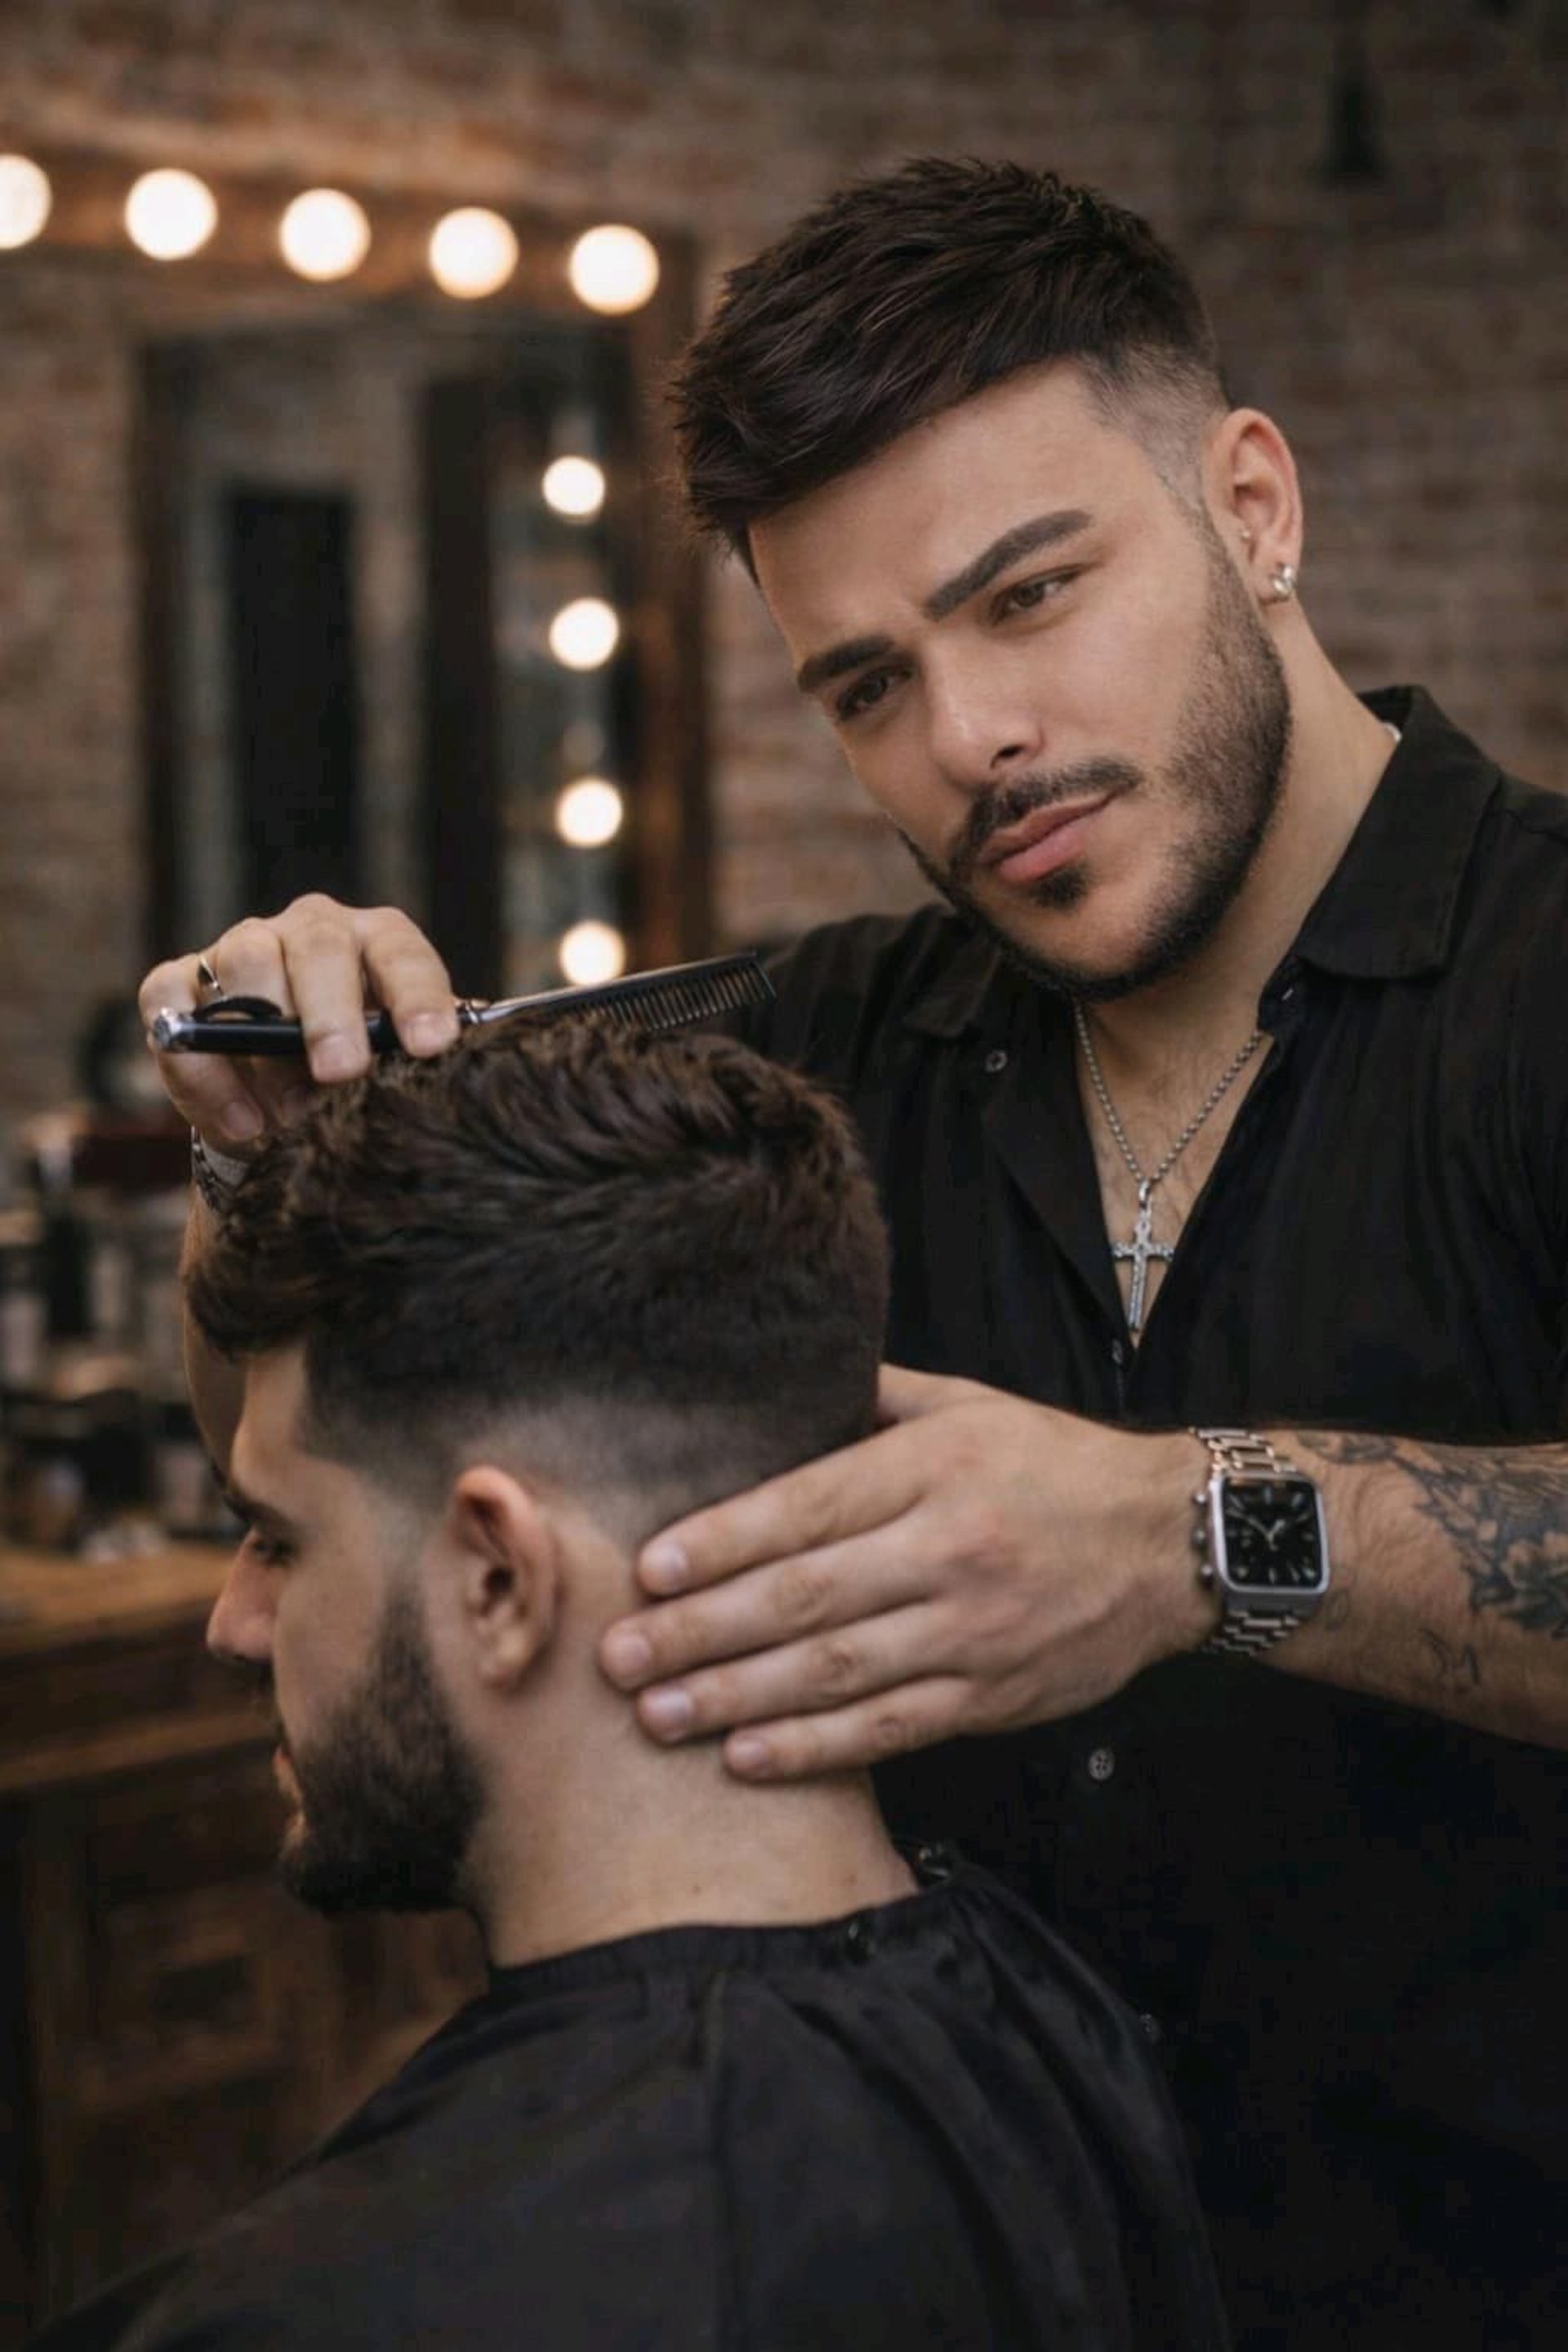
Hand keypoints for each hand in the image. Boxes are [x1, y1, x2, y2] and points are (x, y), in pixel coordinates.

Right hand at [138, 896, 460, 1154]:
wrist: (287, 1106)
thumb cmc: (362, 1075)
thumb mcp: (399, 1068)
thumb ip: (419, 1064)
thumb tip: (466, 1079)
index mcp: (376, 940)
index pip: (401, 954)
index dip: (417, 997)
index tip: (431, 1045)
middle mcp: (309, 930)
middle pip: (318, 945)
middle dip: (330, 1013)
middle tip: (341, 1072)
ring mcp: (239, 948)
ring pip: (246, 962)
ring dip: (264, 1043)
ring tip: (289, 1116)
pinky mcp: (178, 983)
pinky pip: (171, 1005)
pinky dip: (201, 1067)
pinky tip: (242, 1123)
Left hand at [599, 1365, 1210, 1779]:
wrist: (1177, 1541)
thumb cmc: (1053, 1465)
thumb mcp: (970, 1406)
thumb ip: (871, 1397)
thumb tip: (771, 1379)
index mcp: (933, 1469)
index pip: (807, 1507)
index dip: (720, 1542)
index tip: (646, 1570)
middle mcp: (948, 1550)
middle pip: (805, 1598)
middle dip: (700, 1631)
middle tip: (617, 1657)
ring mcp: (972, 1632)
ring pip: (836, 1672)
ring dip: (736, 1699)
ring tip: (657, 1716)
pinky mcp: (994, 1698)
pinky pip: (890, 1730)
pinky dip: (815, 1750)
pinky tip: (745, 1758)